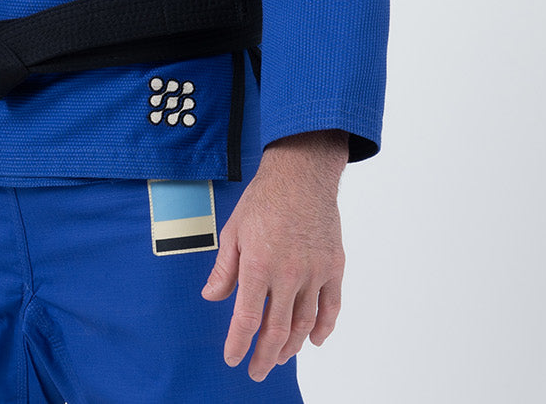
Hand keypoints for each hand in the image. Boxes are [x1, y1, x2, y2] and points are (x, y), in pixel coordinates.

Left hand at [202, 131, 346, 380]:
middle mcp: (287, 273)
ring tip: (280, 356)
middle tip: (256, 370)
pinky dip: (324, 328)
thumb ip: (224, 268)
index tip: (233, 359)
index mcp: (258, 264)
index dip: (238, 344)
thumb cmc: (264, 198)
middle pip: (277, 330)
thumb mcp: (233, 230)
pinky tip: (314, 339)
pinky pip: (331, 306)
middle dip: (264, 356)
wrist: (301, 174)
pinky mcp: (334, 266)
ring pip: (304, 323)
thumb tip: (211, 296)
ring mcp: (314, 271)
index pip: (247, 318)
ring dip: (292, 346)